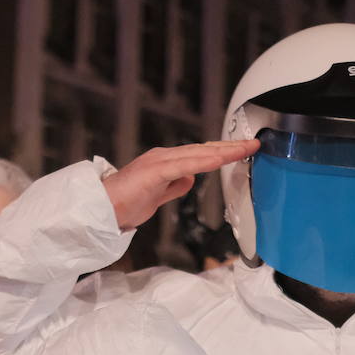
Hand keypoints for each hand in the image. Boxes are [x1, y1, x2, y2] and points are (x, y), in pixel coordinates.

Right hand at [103, 140, 259, 230]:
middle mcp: (164, 157)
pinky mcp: (154, 172)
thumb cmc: (124, 205)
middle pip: (204, 150)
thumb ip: (174, 187)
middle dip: (230, 147)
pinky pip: (185, 165)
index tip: (242, 151)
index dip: (223, 152)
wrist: (101, 210)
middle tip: (252, 144)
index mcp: (165, 163)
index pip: (200, 155)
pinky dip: (204, 161)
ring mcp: (159, 162)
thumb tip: (191, 180)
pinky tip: (220, 159)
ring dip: (224, 151)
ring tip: (244, 148)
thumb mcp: (158, 197)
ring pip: (198, 154)